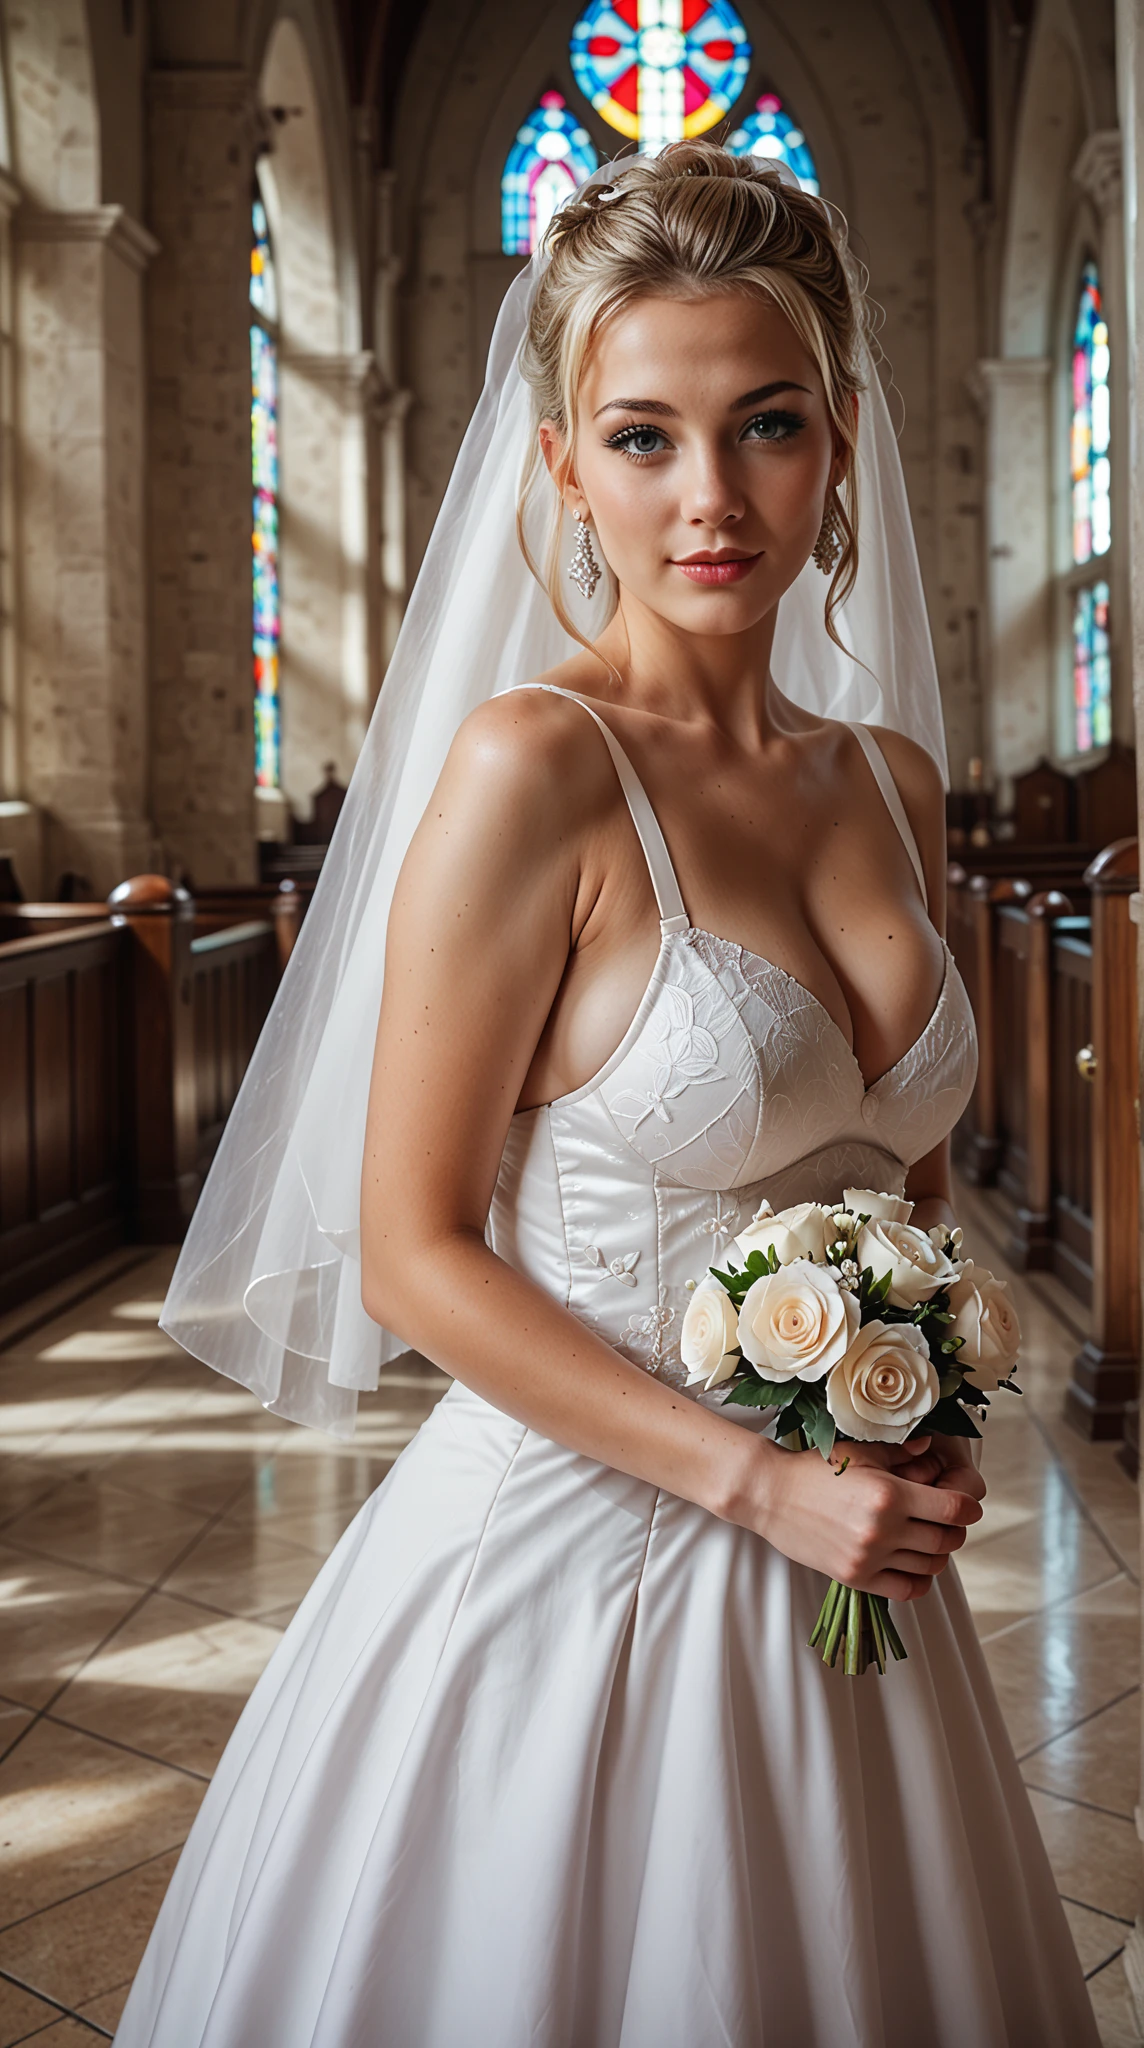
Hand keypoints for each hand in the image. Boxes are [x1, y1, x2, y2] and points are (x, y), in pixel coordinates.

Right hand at [738, 1435, 982, 1601]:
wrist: (770, 1495)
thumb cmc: (813, 1468)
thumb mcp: (858, 1450)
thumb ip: (900, 1451)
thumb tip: (932, 1449)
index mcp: (888, 1494)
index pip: (954, 1509)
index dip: (969, 1506)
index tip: (966, 1504)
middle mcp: (882, 1529)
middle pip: (947, 1540)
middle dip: (955, 1529)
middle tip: (946, 1520)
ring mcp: (869, 1557)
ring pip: (930, 1566)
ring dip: (937, 1553)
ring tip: (926, 1538)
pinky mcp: (856, 1577)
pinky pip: (907, 1589)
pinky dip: (920, 1579)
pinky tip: (912, 1562)